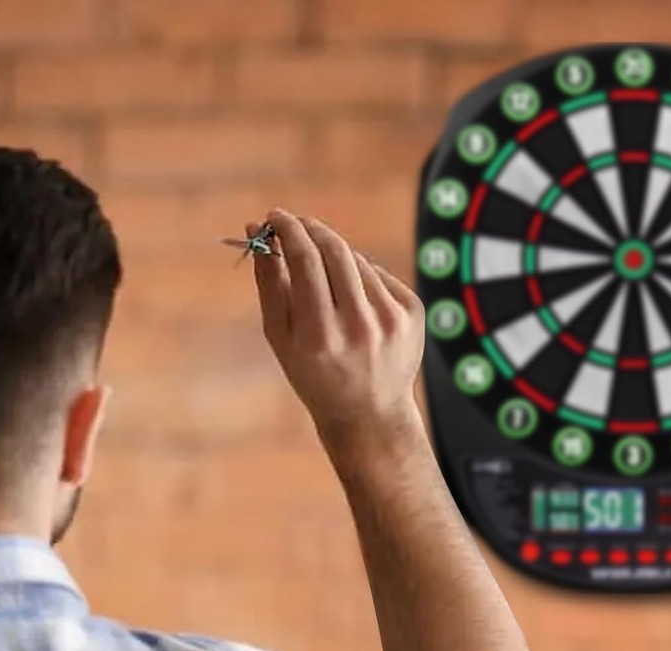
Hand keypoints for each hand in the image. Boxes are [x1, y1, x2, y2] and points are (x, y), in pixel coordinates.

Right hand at [249, 209, 425, 456]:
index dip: (288, 229)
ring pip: (357, 261)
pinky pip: (380, 276)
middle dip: (311, 230)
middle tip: (297, 226)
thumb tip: (257, 231)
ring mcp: (391, 319)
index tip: (275, 217)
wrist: (370, 414)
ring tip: (328, 291)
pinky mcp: (413, 313)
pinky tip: (357, 309)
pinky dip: (363, 280)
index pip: (305, 258)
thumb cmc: (315, 375)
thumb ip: (269, 283)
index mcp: (320, 334)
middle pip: (334, 249)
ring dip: (336, 261)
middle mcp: (359, 325)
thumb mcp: (281, 339)